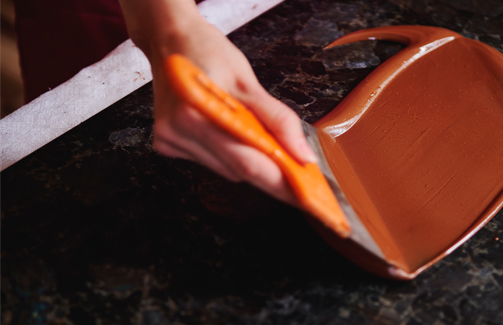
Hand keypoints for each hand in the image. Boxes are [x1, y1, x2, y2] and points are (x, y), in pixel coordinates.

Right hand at [119, 1, 316, 205]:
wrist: (168, 38)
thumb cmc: (208, 52)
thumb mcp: (249, 81)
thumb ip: (278, 120)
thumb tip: (302, 155)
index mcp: (199, 113)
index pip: (250, 163)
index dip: (283, 185)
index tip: (308, 198)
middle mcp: (180, 131)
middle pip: (239, 171)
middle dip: (273, 176)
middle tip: (300, 174)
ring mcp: (170, 140)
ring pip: (227, 171)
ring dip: (250, 162)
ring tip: (261, 140)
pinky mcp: (166, 144)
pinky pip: (211, 162)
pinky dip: (229, 154)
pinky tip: (228, 133)